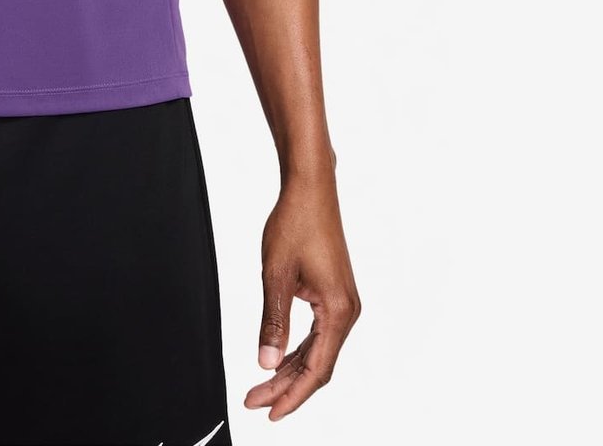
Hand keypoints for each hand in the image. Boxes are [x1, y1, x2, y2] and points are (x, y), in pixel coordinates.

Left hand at [243, 173, 360, 421]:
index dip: (293, 395)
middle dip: (286, 387)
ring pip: (317, 351)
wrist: (310, 189)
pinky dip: (297, 350)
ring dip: (290, 370)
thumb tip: (266, 363)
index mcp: (338, 311)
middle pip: (317, 365)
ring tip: (260, 387)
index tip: (270, 412)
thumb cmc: (295, 223)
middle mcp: (347, 311)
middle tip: (254, 401)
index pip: (316, 369)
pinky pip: (318, 334)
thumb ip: (272, 321)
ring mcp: (343, 303)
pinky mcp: (335, 295)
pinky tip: (278, 359)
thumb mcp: (276, 274)